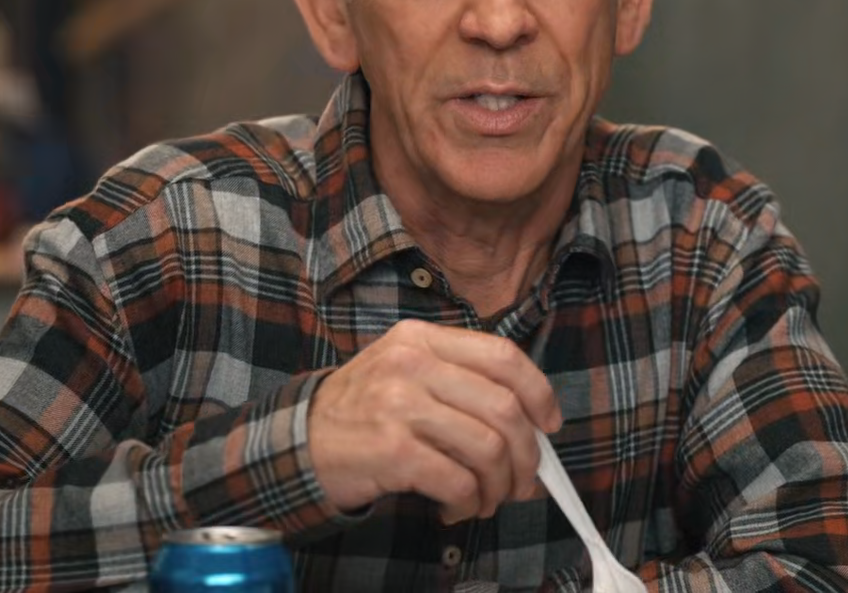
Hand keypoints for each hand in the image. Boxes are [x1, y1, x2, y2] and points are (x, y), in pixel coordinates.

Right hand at [308, 319, 561, 520]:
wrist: (298, 443)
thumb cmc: (364, 412)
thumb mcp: (407, 373)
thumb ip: (462, 385)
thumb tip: (532, 430)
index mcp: (423, 339)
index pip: (503, 356)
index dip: (539, 393)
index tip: (549, 425)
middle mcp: (412, 364)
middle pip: (503, 408)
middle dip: (526, 455)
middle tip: (524, 482)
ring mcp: (399, 405)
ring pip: (487, 447)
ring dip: (499, 485)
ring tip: (487, 500)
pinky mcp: (391, 450)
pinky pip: (458, 480)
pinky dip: (468, 502)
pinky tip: (456, 507)